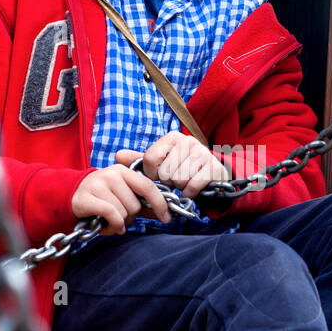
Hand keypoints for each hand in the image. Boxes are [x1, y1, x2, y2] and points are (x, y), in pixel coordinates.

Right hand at [71, 164, 172, 235]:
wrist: (68, 196)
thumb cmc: (100, 198)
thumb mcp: (123, 197)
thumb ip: (143, 204)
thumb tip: (165, 213)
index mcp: (123, 171)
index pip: (148, 186)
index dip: (160, 203)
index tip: (167, 218)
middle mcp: (111, 174)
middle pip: (135, 205)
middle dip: (130, 218)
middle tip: (119, 219)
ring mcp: (98, 184)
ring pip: (123, 212)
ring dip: (119, 224)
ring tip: (109, 222)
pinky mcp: (86, 197)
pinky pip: (111, 214)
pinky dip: (112, 226)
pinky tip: (106, 227)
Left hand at [116, 132, 230, 200]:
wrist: (210, 175)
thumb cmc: (180, 168)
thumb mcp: (160, 163)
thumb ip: (139, 160)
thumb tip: (118, 155)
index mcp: (172, 137)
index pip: (150, 159)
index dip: (151, 174)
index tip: (159, 175)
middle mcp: (188, 141)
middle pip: (164, 172)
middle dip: (168, 182)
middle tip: (175, 179)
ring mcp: (202, 153)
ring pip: (178, 180)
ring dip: (180, 187)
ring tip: (185, 181)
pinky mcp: (213, 167)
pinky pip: (192, 187)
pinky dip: (190, 193)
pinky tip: (193, 188)